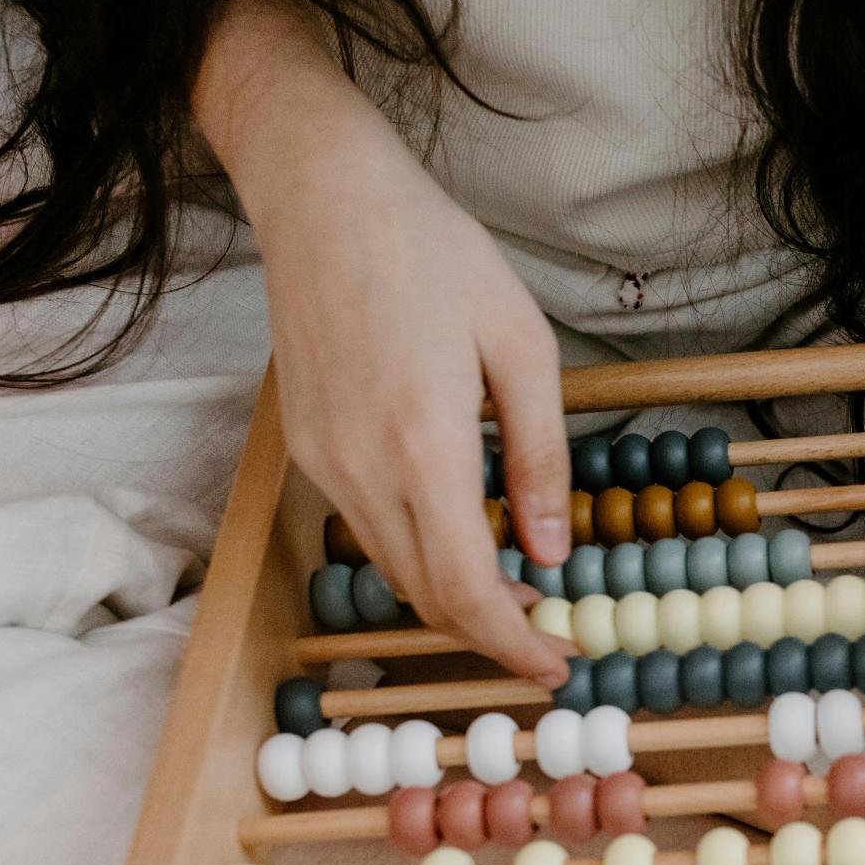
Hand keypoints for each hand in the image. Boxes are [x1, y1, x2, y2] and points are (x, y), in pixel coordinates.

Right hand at [202, 0, 570, 680]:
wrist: (323, 197)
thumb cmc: (435, 254)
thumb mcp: (523, 345)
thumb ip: (540, 456)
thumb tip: (552, 550)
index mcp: (425, 446)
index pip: (467, 590)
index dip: (512, 646)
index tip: (558, 667)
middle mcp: (363, 469)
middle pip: (426, 597)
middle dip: (489, 634)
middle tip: (548, 638)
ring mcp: (325, 464)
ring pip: (393, 571)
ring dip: (453, 597)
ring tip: (516, 589)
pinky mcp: (306, 450)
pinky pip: (368, 531)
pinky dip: (418, 556)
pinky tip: (463, 533)